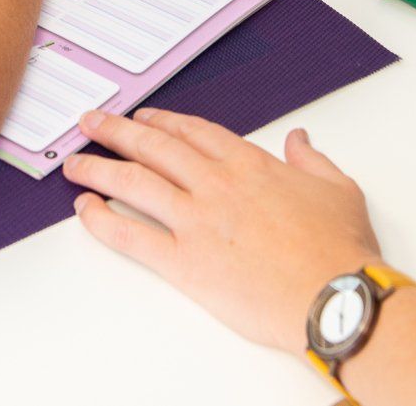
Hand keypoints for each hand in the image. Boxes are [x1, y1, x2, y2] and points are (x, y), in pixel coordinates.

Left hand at [67, 108, 382, 354]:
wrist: (335, 296)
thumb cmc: (340, 249)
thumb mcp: (339, 189)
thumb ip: (312, 161)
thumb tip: (300, 139)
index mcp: (250, 164)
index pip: (193, 132)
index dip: (162, 121)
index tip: (142, 118)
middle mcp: (216, 184)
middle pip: (154, 147)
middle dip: (117, 131)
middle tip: (91, 124)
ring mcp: (197, 221)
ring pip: (134, 183)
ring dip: (99, 169)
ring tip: (75, 164)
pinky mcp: (185, 262)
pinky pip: (131, 236)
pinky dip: (102, 222)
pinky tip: (85, 211)